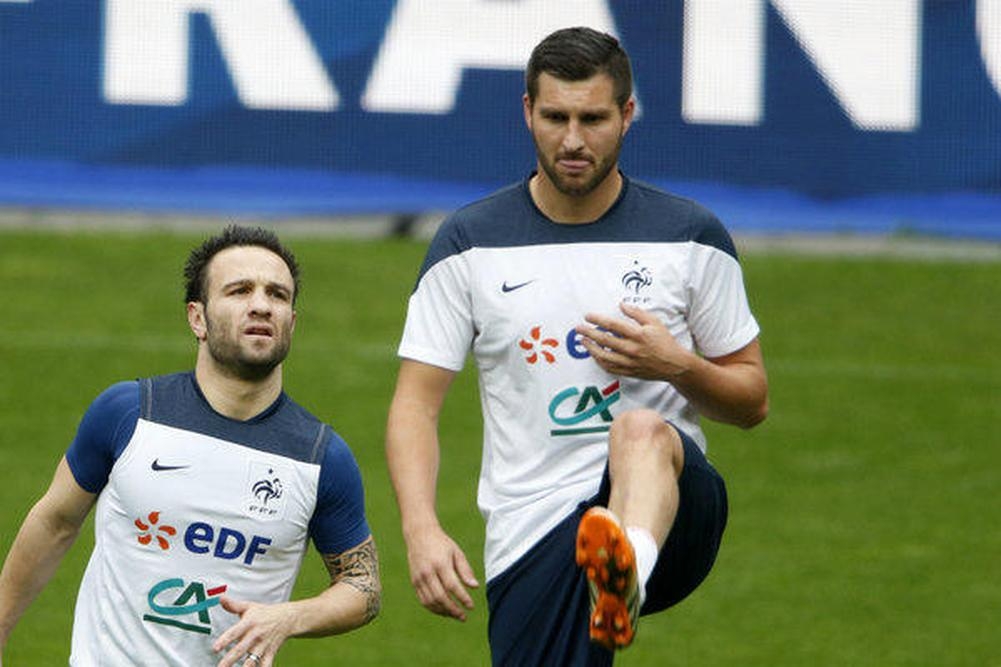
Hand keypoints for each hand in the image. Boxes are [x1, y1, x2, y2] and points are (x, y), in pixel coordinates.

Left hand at [213, 596, 293, 666]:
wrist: (288, 618)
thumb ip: (233, 605)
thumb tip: (220, 598)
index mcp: (249, 623)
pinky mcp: (270, 653)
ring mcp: (263, 646)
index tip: (215, 648)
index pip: (234, 632)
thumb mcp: (249, 607)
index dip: (225, 640)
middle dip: (229, 660)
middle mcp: (255, 635)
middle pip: (241, 649)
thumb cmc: (265, 613)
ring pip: (252, 660)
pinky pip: (266, 665)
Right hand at [405, 525, 478, 620]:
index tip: (471, 606)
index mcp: (440, 563)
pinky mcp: (414, 582)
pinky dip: (434, 608)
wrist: (419, 535)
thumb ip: (465, 570)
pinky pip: (423, 600)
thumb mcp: (457, 552)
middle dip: (453, 610)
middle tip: (464, 616)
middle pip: (440, 597)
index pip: (452, 586)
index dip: (462, 598)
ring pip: (431, 601)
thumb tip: (475, 587)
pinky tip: (444, 610)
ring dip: (444, 612)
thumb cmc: (442, 544)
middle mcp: (428, 572)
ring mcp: (419, 578)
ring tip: (455, 615)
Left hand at [576, 302, 692, 379]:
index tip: (588, 316)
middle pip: (604, 340)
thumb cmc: (665, 341)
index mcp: (638, 334)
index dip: (598, 320)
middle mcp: (632, 349)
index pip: (613, 325)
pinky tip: (594, 355)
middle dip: (589, 333)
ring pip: (604, 356)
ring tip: (583, 341)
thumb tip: (622, 305)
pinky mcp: (629, 371)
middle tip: (578, 328)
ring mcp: (629, 362)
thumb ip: (637, 313)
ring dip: (590, 348)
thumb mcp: (654, 322)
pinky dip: (599, 361)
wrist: (674, 364)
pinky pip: (609, 367)